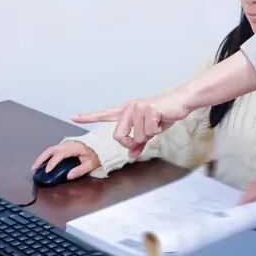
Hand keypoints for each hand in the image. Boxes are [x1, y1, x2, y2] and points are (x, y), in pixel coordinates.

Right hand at [31, 141, 100, 179]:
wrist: (101, 145)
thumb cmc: (96, 155)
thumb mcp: (91, 164)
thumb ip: (80, 170)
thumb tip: (68, 176)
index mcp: (74, 148)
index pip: (60, 154)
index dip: (52, 162)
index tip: (47, 171)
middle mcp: (68, 144)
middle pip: (51, 149)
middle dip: (41, 159)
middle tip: (34, 168)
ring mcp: (66, 143)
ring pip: (51, 149)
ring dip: (42, 157)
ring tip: (35, 166)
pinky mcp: (65, 145)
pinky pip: (53, 149)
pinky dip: (46, 155)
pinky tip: (43, 162)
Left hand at [71, 88, 191, 158]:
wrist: (181, 101)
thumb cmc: (165, 114)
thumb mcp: (150, 131)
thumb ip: (139, 143)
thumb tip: (132, 155)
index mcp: (127, 111)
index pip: (104, 114)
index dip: (88, 117)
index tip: (74, 117)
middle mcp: (129, 108)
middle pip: (118, 136)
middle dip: (131, 142)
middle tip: (144, 137)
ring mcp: (138, 108)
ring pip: (137, 137)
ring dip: (149, 135)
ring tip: (157, 123)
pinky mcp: (148, 109)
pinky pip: (148, 133)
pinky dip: (157, 131)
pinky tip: (162, 120)